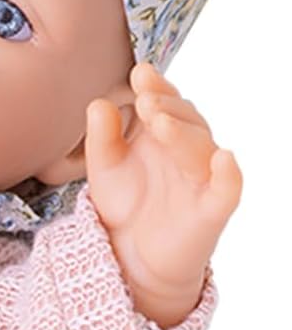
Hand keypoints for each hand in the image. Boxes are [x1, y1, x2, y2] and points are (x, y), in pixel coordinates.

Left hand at [85, 62, 241, 328]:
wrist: (132, 256)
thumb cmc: (126, 204)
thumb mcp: (104, 169)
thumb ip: (101, 138)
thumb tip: (99, 102)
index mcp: (164, 135)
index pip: (167, 103)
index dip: (157, 88)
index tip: (140, 73)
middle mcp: (188, 151)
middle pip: (188, 121)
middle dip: (168, 108)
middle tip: (145, 102)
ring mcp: (203, 179)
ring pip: (203, 149)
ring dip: (184, 133)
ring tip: (160, 123)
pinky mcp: (211, 210)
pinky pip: (229, 189)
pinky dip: (229, 174)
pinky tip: (224, 158)